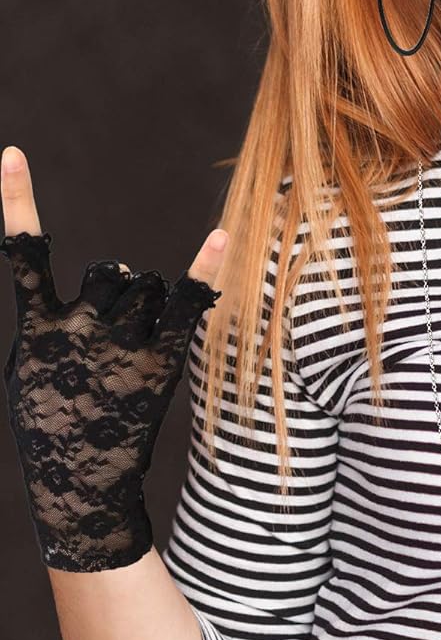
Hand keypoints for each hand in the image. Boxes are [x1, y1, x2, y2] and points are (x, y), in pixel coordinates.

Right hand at [0, 144, 227, 571]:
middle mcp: (77, 328)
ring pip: (146, 287)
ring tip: (132, 359)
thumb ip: (57, 318)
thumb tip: (116, 274)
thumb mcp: (31, 371)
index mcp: (37, 330)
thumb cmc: (54, 421)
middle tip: (110, 343)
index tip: (13, 152)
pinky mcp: (160, 358)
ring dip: (147, 308)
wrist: (81, 487)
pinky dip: (204, 268)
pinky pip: (185, 300)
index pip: (23, 252)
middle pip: (113, 273)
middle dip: (118, 294)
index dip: (17, 200)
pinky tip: (221, 234)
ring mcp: (120, 343)